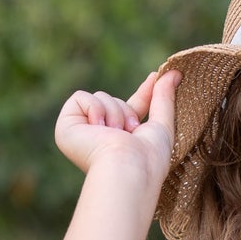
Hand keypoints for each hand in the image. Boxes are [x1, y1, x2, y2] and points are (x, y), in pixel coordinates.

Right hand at [54, 67, 179, 184]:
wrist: (129, 168)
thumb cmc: (148, 158)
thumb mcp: (162, 124)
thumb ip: (164, 98)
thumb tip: (175, 71)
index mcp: (119, 142)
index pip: (129, 109)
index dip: (143, 94)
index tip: (156, 77)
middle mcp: (98, 139)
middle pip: (113, 99)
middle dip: (125, 110)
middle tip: (128, 133)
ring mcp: (81, 134)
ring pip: (99, 97)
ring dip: (113, 113)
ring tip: (114, 135)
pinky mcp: (66, 129)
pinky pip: (80, 97)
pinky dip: (94, 109)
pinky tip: (98, 129)